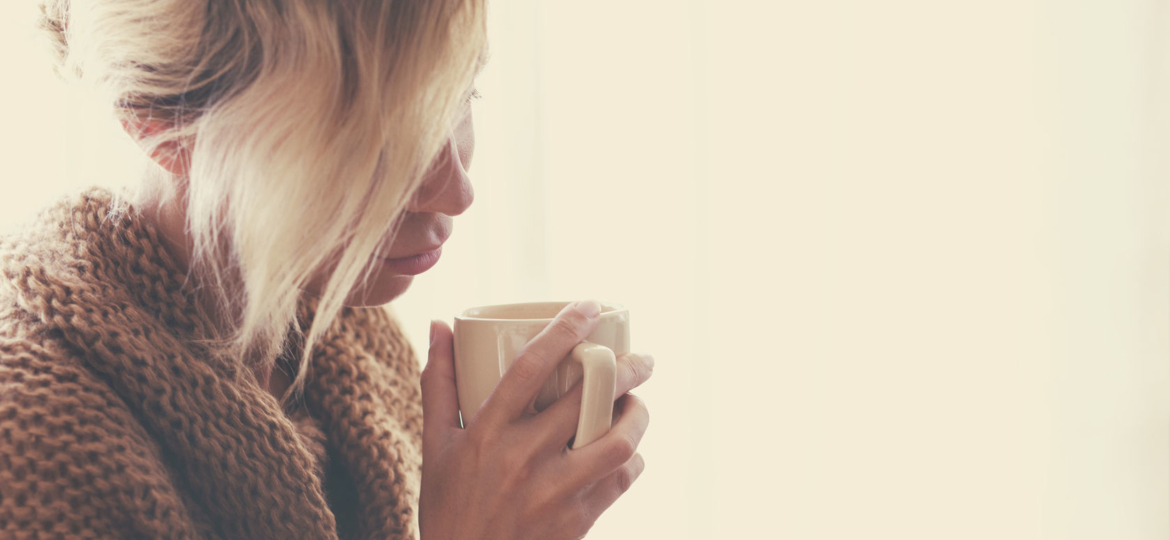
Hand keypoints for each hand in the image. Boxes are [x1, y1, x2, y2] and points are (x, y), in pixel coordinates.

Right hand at [419, 300, 652, 539]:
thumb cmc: (448, 506)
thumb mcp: (435, 444)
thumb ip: (439, 383)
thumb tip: (439, 326)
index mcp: (487, 431)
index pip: (532, 366)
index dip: (566, 329)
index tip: (592, 306)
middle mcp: (523, 456)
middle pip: (588, 397)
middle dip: (626, 369)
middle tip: (641, 359)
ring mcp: (554, 490)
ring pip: (618, 440)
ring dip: (637, 415)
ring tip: (638, 403)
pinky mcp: (577, 519)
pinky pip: (621, 478)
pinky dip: (632, 458)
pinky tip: (628, 449)